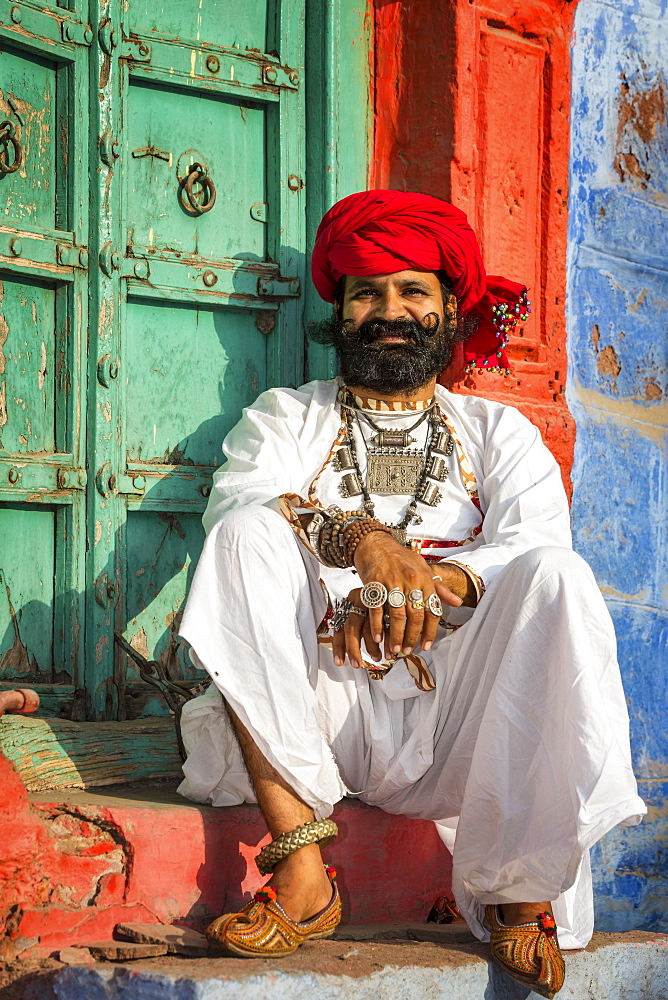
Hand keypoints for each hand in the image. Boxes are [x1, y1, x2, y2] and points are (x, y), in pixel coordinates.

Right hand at [346, 532, 470, 657]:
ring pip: (397, 615)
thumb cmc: (401, 558)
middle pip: (415, 615)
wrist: (376, 543)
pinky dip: (377, 625)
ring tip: (395, 649)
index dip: (430, 631)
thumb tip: (457, 602)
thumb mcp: (423, 569)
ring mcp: (392, 580)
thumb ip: (439, 588)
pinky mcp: (374, 581)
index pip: (432, 610)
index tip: (426, 646)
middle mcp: (411, 580)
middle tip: (408, 651)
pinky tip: (377, 637)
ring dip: (396, 635)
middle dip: (412, 637)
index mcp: (425, 579)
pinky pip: (377, 608)